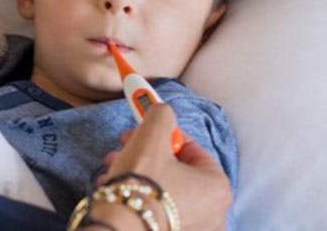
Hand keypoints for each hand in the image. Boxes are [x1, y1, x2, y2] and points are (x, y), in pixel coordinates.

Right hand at [98, 105, 231, 230]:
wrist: (117, 228)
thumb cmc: (140, 184)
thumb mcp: (151, 136)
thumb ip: (161, 115)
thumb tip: (162, 111)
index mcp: (218, 188)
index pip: (192, 149)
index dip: (165, 135)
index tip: (144, 130)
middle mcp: (214, 214)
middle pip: (177, 171)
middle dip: (146, 154)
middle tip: (125, 146)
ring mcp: (195, 229)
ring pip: (165, 190)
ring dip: (138, 174)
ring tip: (113, 168)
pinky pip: (158, 210)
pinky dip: (140, 197)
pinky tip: (117, 189)